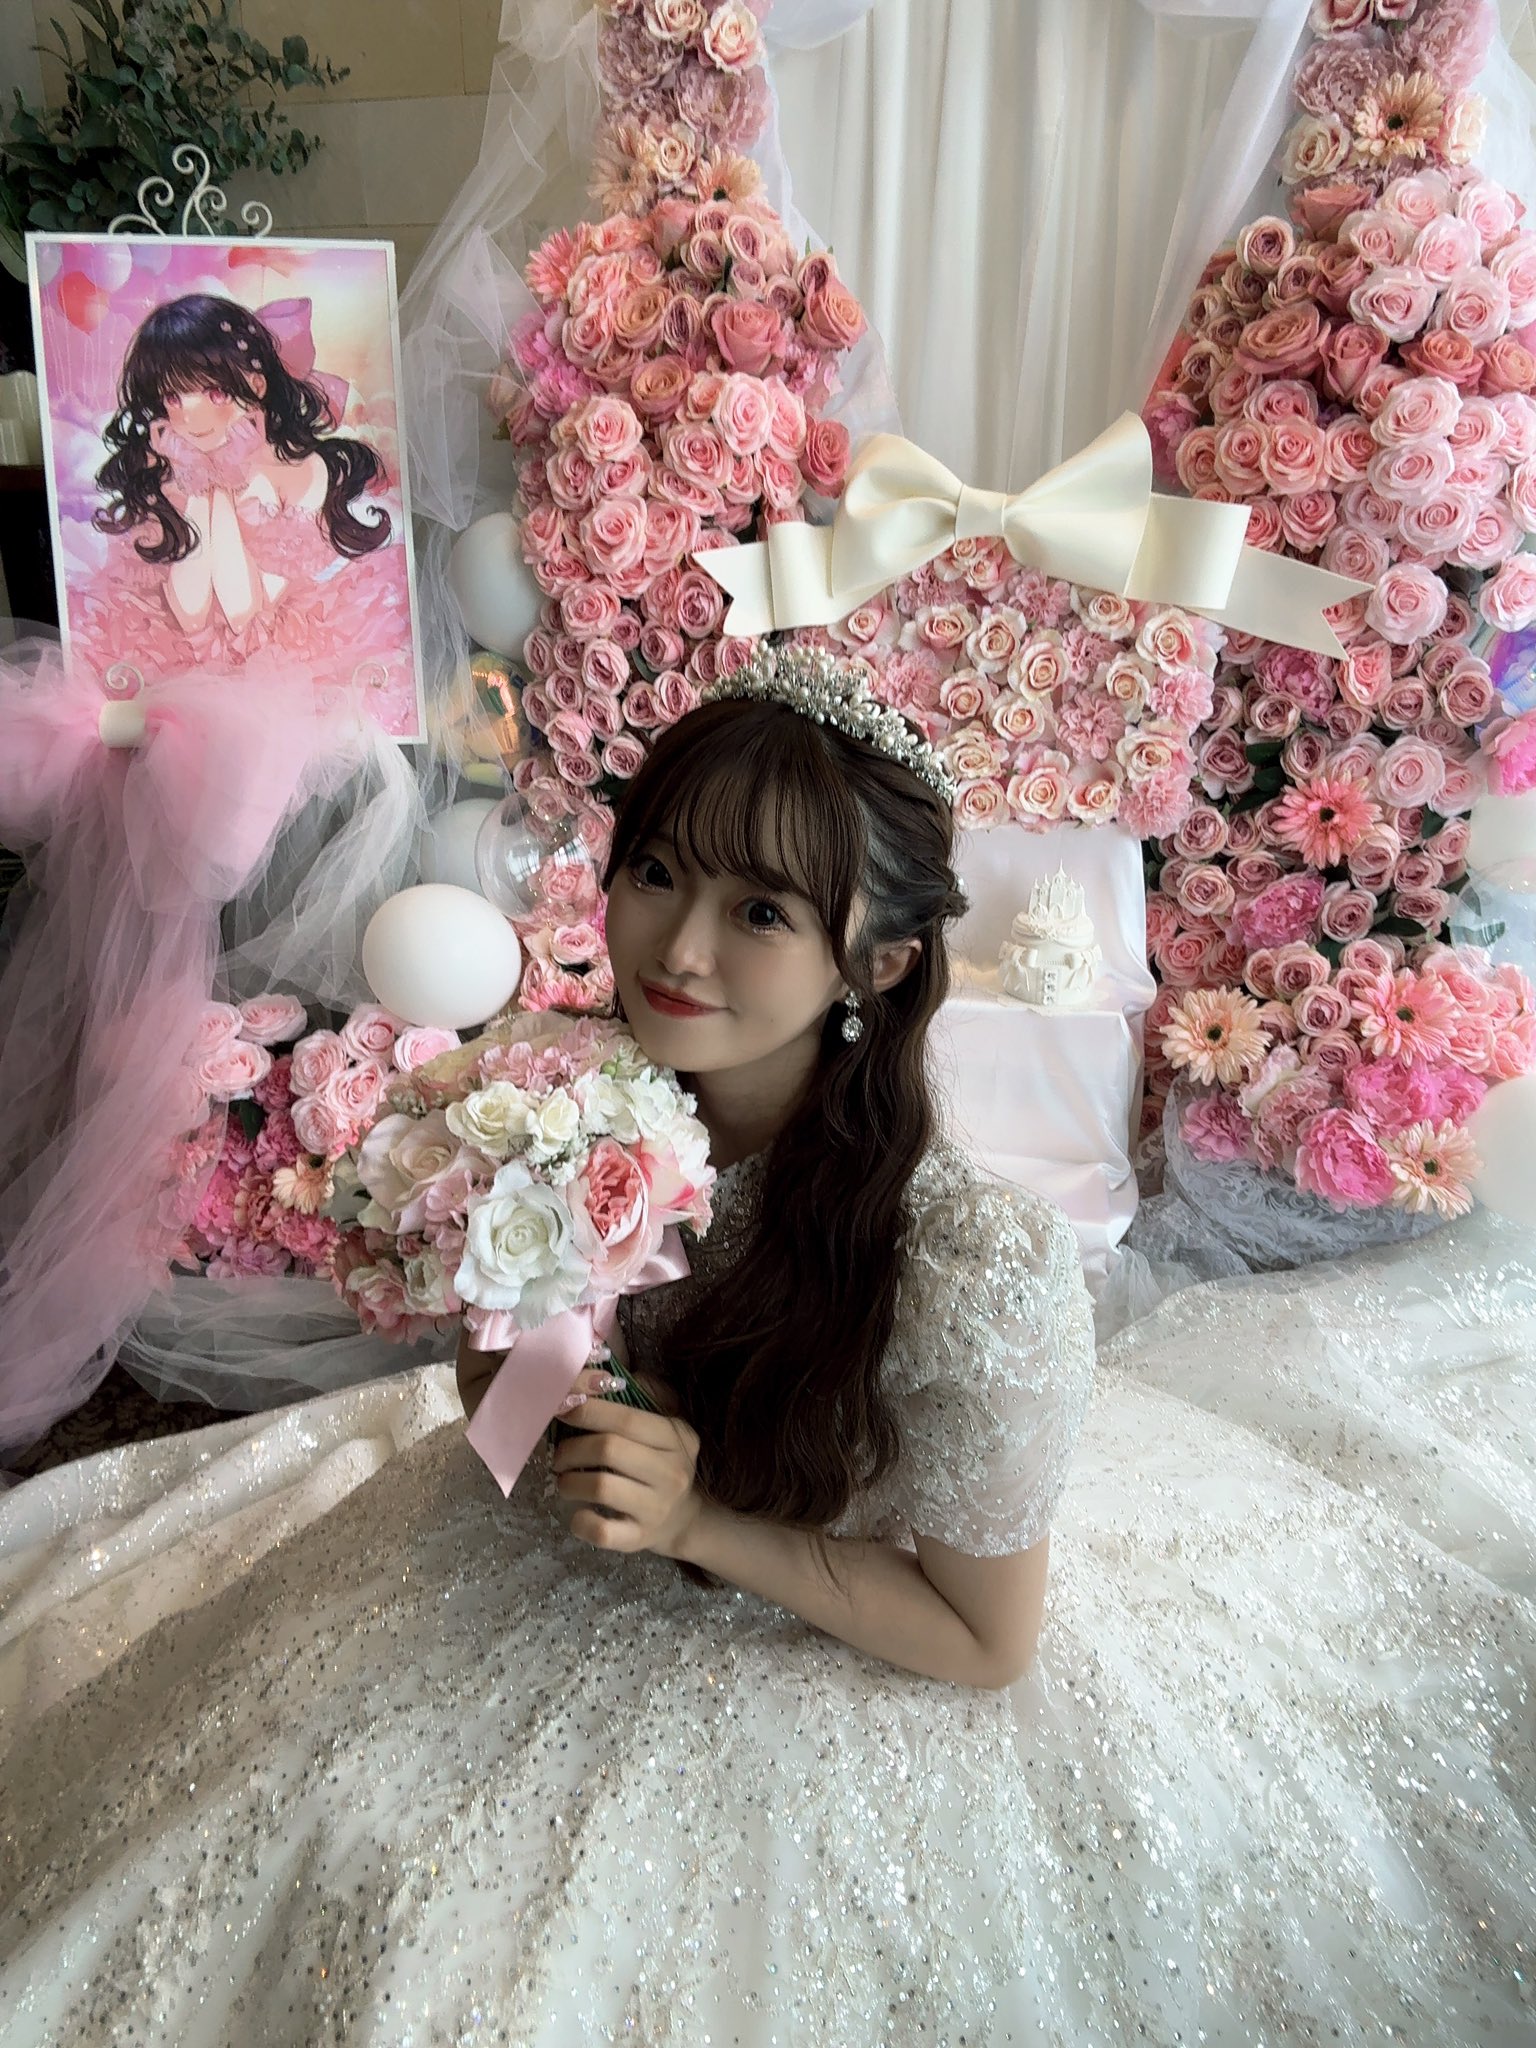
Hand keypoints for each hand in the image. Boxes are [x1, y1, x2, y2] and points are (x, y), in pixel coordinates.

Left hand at [551, 1368, 703, 1559]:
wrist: (686, 1519)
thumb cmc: (666, 1462)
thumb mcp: (671, 1423)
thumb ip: (649, 1394)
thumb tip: (611, 1374)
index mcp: (677, 1438)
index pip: (627, 1419)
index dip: (588, 1411)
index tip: (563, 1410)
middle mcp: (671, 1472)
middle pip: (608, 1449)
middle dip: (571, 1447)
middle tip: (559, 1454)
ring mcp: (656, 1508)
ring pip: (600, 1487)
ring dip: (569, 1481)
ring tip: (564, 1480)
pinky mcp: (639, 1539)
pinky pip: (603, 1532)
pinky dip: (581, 1522)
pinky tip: (577, 1514)